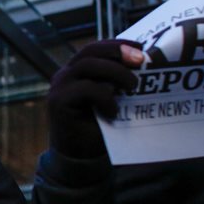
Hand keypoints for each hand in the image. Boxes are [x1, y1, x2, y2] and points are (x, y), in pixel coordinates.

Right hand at [46, 39, 143, 158]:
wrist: (80, 159)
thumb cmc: (99, 128)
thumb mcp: (112, 100)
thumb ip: (117, 83)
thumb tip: (144, 65)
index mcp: (77, 71)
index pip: (96, 48)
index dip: (118, 44)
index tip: (141, 48)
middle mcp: (65, 74)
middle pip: (90, 51)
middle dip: (117, 51)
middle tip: (141, 61)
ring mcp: (59, 86)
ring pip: (87, 65)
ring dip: (115, 72)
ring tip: (133, 87)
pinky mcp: (59, 101)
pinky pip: (86, 89)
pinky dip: (105, 97)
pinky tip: (114, 111)